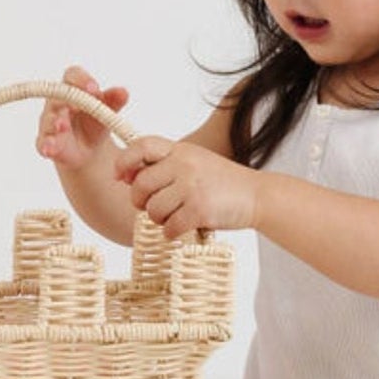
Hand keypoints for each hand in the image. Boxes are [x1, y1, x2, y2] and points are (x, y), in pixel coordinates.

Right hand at [37, 65, 127, 173]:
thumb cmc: (94, 122)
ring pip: (48, 120)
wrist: (89, 150)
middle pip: (57, 97)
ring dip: (54, 122)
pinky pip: (43, 142)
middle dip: (66, 101)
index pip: (72, 75)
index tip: (95, 88)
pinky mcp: (46, 142)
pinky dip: (46, 145)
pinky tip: (49, 149)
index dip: (82, 79)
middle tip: (77, 107)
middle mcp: (57, 103)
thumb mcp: (107, 111)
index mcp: (73, 89)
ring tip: (62, 126)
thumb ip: (114, 100)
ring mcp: (49, 123)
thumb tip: (124, 92)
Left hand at [113, 137, 260, 239]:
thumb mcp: (194, 163)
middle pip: (140, 185)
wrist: (258, 195)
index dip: (124, 161)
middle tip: (153, 207)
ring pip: (152, 209)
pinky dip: (171, 233)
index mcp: (180, 150)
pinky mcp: (199, 209)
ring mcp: (191, 187)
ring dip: (158, 220)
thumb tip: (125, 177)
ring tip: (174, 217)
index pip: (141, 145)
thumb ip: (164, 167)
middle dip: (140, 202)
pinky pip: (168, 227)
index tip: (120, 176)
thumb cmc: (222, 183)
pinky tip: (181, 229)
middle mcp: (184, 164)